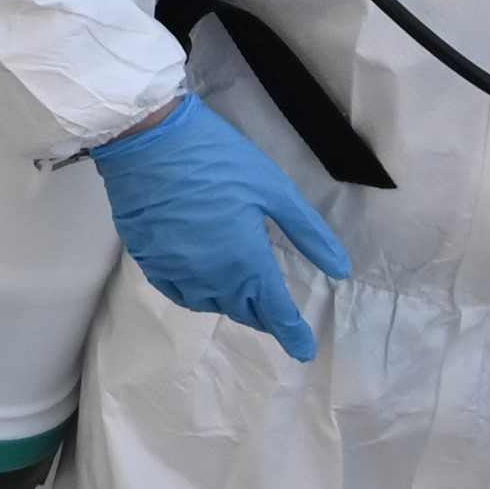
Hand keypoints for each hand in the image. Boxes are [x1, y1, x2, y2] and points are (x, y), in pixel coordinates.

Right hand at [81, 92, 351, 360]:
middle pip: (242, 311)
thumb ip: (309, 234)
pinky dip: (197, 293)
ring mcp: (176, 272)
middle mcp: (211, 277)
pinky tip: (202, 277)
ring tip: (240, 288)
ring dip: (230, 302)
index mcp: (246, 261)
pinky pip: (178, 292)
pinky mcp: (148, 260)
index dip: (293, 335)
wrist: (149, 138)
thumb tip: (340, 270)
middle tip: (273, 308)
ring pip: (209, 303)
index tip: (305, 350)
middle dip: (262, 314)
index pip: (276, 313)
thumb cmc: (220, 159)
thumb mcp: (274, 188)